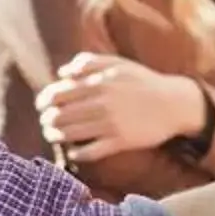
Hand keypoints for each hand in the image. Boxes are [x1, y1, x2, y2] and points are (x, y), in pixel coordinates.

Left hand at [38, 53, 203, 160]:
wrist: (174, 103)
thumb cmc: (143, 81)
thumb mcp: (117, 63)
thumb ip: (88, 62)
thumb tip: (62, 72)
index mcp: (98, 82)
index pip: (59, 93)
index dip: (44, 100)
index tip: (40, 106)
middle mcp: (101, 103)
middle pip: (61, 115)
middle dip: (47, 120)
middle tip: (44, 122)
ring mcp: (111, 123)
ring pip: (72, 133)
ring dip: (56, 135)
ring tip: (51, 135)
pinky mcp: (121, 141)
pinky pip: (92, 151)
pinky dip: (78, 153)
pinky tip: (72, 152)